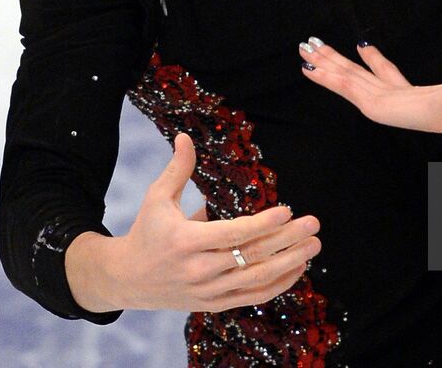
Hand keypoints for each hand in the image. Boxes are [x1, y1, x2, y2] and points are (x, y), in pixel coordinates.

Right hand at [65, 133, 320, 312]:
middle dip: (287, 241)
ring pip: (256, 280)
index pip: (232, 234)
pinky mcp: (213, 305)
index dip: (262, 224)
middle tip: (314, 224)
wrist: (127, 279)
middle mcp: (198, 270)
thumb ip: (177, 169)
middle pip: (251, 257)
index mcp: (185, 242)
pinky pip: (252, 297)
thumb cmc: (147, 231)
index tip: (287, 210)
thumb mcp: (157, 198)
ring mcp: (208, 291)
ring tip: (313, 245)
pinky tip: (298, 268)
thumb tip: (185, 136)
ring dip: (290, 263)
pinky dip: (277, 285)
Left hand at [300, 39, 441, 170]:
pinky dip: (324, 76)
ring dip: (322, 61)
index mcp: (411, 96)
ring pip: (344, 74)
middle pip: (356, 71)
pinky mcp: (374, 100)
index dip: (373, 60)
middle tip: (315, 43)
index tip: (361, 46)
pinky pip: (342, 86)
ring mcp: (380, 93)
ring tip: (303, 46)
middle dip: (335, 58)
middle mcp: (391, 90)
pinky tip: (307, 67)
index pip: (386, 74)